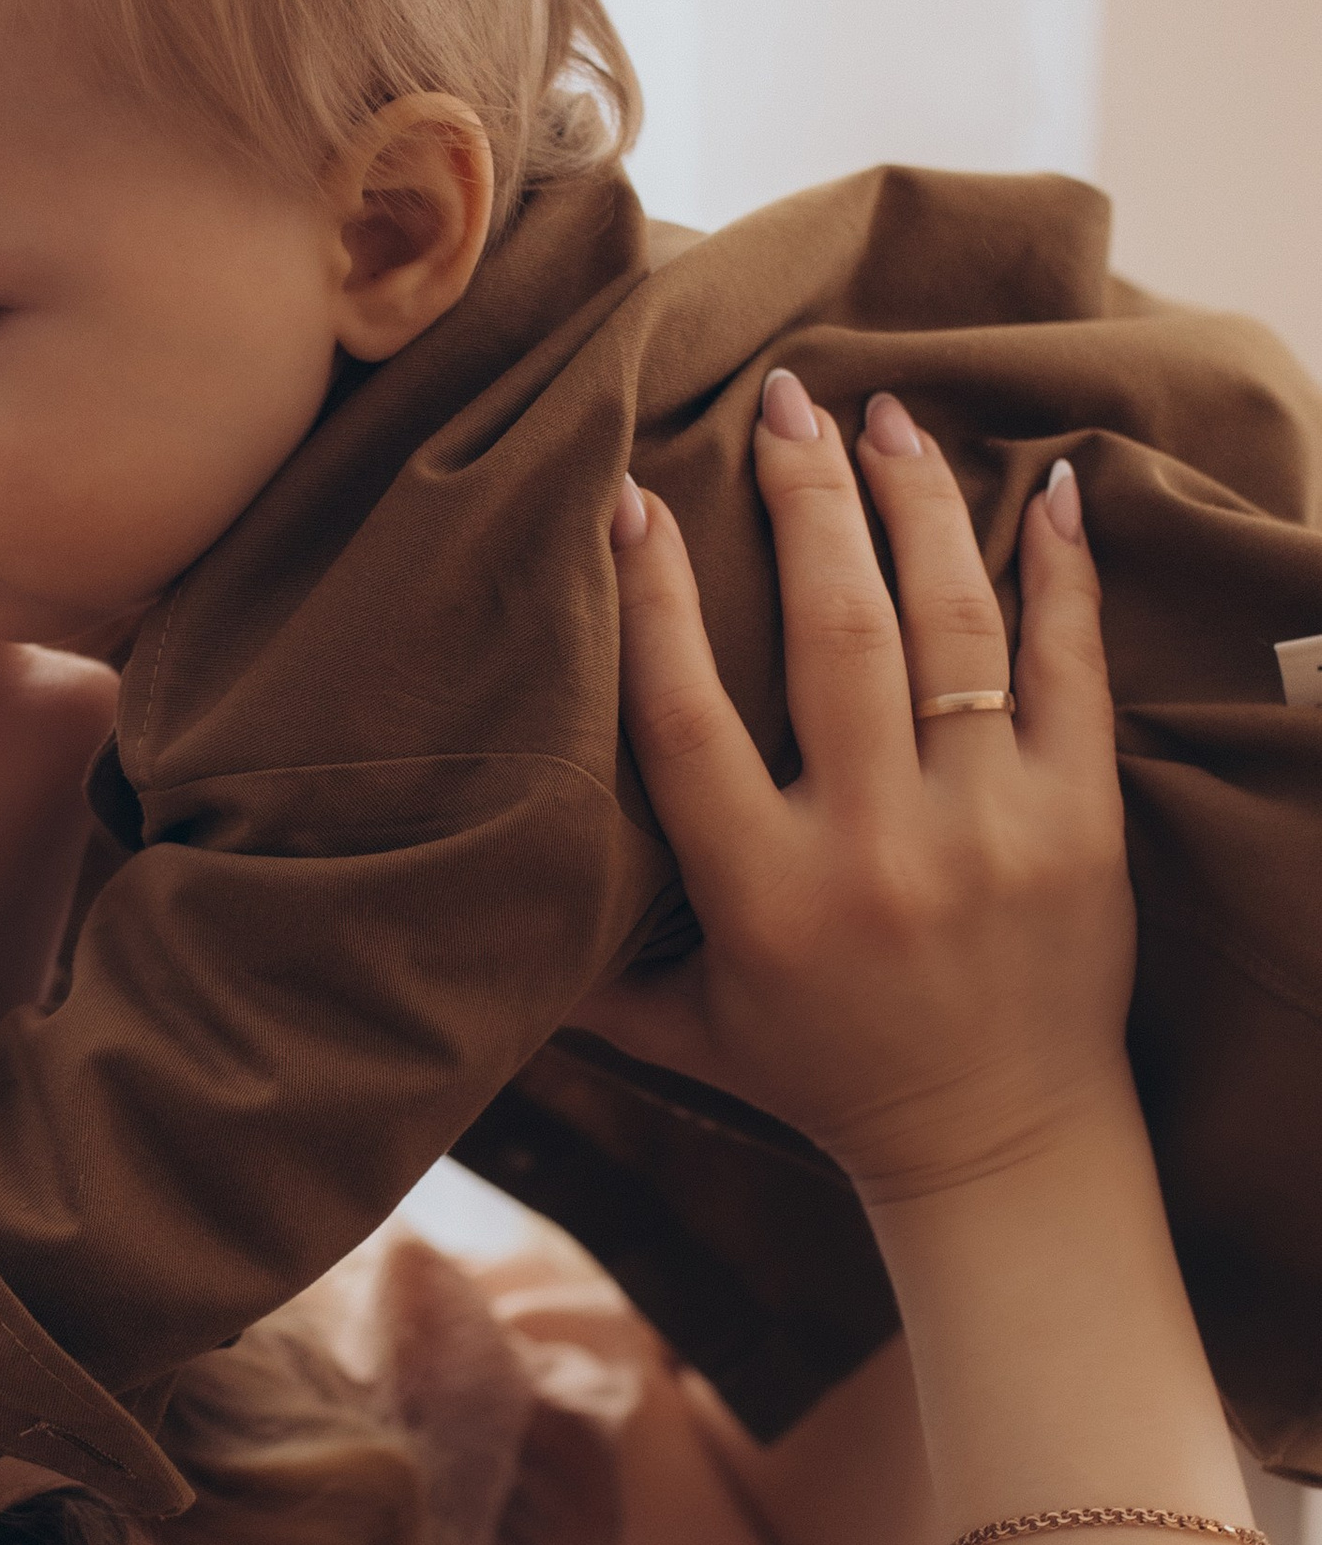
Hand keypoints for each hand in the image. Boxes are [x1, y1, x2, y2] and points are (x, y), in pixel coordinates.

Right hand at [577, 379, 1132, 1204]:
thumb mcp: (688, 1032)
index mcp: (761, 896)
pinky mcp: (1079, 817)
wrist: (998, 1144)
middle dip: (805, 499)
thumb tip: (466, 911)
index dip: (656, 599)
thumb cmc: (825, 1079)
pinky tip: (1050, 486)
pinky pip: (1069, 666)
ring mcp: (987, 826)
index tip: (633, 496)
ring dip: (915, 504)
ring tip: (885, 414)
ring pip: (950, 626)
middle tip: (782, 399)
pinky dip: (1062, 570)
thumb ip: (586, 971)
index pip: (687, 718)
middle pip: (832, 634)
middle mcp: (872, 850)